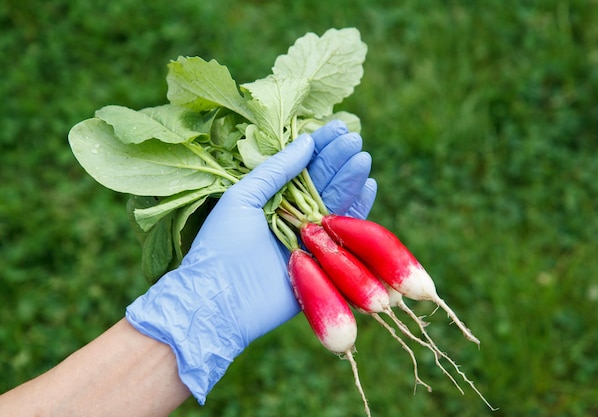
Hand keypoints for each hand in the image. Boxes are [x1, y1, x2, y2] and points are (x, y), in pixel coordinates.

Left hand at [126, 121, 376, 403]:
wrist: (220, 300)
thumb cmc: (222, 245)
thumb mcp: (242, 198)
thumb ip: (275, 170)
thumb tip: (305, 140)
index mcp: (271, 201)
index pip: (302, 168)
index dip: (320, 147)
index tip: (339, 127)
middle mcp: (292, 218)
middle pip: (322, 183)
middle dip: (338, 160)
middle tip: (354, 138)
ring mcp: (309, 240)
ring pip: (336, 204)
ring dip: (350, 180)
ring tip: (362, 157)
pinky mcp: (324, 264)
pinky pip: (345, 235)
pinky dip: (358, 212)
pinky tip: (369, 187)